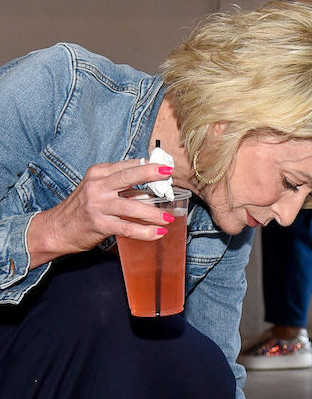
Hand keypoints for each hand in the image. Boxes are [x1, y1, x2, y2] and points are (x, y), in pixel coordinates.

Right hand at [26, 159, 175, 269]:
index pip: (128, 165)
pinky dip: (145, 231)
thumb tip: (151, 189)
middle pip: (129, 176)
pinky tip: (158, 233)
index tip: (166, 168)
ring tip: (168, 217)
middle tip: (168, 175)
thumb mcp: (97, 189)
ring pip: (132, 206)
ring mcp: (98, 205)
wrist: (56, 229)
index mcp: (99, 173)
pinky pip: (128, 227)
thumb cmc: (81, 209)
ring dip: (154, 213)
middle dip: (151, 174)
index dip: (149, 166)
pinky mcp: (100, 224)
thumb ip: (120, 186)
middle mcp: (98, 186)